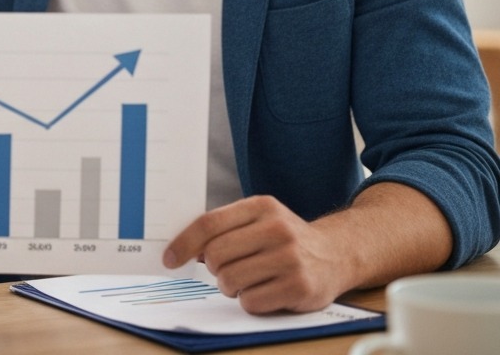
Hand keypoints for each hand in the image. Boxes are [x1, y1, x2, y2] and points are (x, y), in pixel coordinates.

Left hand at [163, 196, 347, 313]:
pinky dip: (250, 301)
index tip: (169, 259)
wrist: (337, 253)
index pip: (208, 224)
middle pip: (215, 255)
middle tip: (226, 269)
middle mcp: (277, 229)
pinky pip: (251, 301)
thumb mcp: (258, 220)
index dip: (183, 244)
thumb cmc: (285, 238)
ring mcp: (290, 258)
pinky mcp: (300, 287)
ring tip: (248, 279)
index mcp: (261, 206)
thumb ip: (224, 228)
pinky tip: (265, 291)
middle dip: (213, 268)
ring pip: (229, 280)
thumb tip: (183, 248)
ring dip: (231, 286)